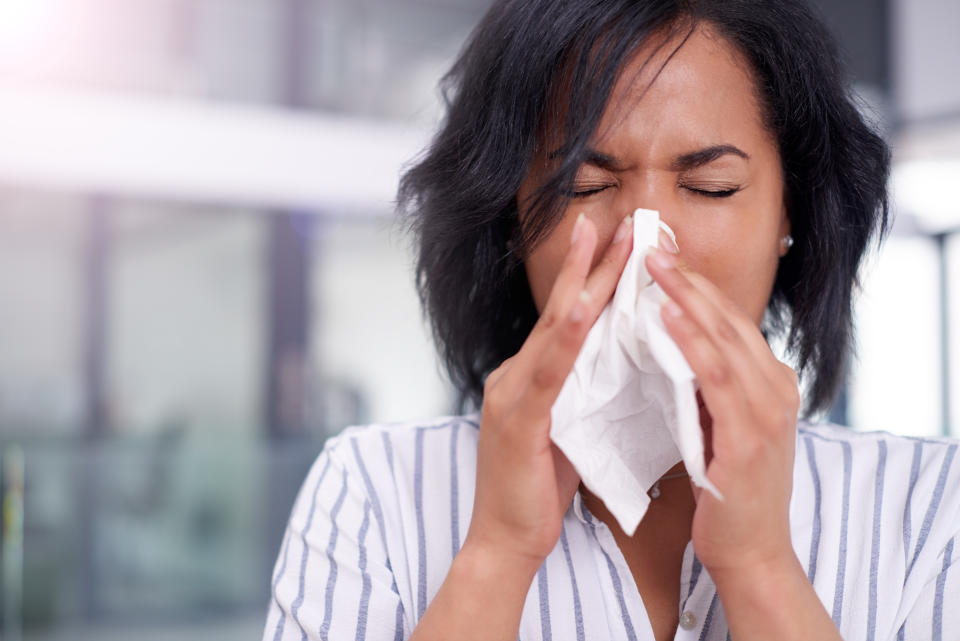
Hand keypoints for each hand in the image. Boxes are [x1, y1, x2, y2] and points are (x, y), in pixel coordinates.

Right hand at [464, 213, 632, 566]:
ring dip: (583, 282)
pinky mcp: (517, 418)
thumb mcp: (569, 431)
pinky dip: (566, 336)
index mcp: (532, 378)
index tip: (624, 244)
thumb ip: (583, 394)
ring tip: (606, 240)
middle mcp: (515, 375)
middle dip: (593, 263)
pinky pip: (547, 371)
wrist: (506, 541)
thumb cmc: (541, 490)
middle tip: (620, 220)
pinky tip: (584, 308)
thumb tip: (620, 365)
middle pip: (562, 311)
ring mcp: (511, 393)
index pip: (569, 322)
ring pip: (554, 329)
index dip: (596, 280)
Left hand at [644, 243, 801, 576]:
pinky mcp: (750, 436)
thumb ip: (704, 385)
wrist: (749, 550)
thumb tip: (669, 345)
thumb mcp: (718, 423)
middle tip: (651, 241)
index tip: (660, 251)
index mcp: (767, 381)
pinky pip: (715, 377)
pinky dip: (690, 342)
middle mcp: (775, 386)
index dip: (693, 283)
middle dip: (687, 277)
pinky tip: (665, 316)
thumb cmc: (726, 488)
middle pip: (726, 317)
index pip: (727, 319)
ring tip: (652, 264)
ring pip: (723, 337)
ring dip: (685, 296)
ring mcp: (767, 410)